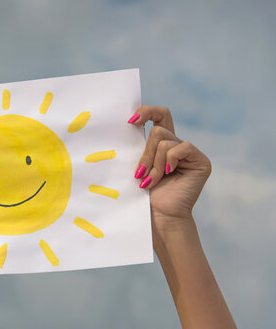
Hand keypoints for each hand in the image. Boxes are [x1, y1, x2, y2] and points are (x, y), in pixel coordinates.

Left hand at [129, 106, 211, 238]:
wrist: (158, 217)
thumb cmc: (143, 196)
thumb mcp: (137, 166)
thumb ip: (137, 146)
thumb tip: (127, 123)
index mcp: (162, 144)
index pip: (159, 116)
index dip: (146, 112)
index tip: (130, 121)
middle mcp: (177, 145)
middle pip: (159, 129)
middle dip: (145, 153)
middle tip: (139, 174)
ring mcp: (190, 153)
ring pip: (164, 140)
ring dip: (153, 163)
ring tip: (151, 182)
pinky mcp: (200, 161)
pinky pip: (181, 147)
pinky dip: (168, 161)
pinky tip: (167, 174)